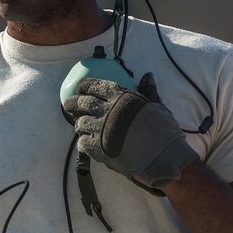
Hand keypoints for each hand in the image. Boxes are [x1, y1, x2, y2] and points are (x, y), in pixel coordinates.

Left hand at [63, 73, 198, 188]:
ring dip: (79, 123)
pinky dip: (83, 141)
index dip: (85, 86)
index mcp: (121, 97)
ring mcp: (100, 129)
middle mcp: (107, 110)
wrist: (164, 158)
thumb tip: (147, 75)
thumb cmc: (164, 131)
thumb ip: (148, 91)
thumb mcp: (156, 106)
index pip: (95, 86)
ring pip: (80, 123)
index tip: (80, 88)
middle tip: (67, 104)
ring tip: (80, 125)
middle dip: (72, 103)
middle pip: (82, 103)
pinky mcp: (98, 148)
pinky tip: (86, 142)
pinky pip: (82, 142)